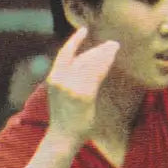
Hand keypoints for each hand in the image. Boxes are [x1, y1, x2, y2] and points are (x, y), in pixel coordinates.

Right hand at [45, 26, 118, 143]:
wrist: (63, 137)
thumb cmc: (65, 119)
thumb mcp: (60, 95)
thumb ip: (68, 79)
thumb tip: (83, 65)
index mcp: (53, 79)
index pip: (64, 54)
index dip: (75, 41)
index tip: (84, 30)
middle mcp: (60, 80)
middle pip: (82, 57)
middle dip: (98, 49)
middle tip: (111, 43)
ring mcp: (71, 87)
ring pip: (90, 64)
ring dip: (104, 55)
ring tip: (114, 48)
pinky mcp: (82, 95)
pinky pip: (96, 75)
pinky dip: (105, 65)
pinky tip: (112, 59)